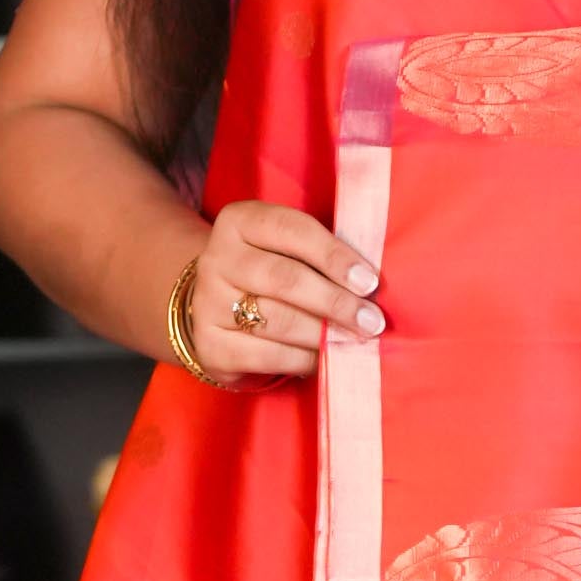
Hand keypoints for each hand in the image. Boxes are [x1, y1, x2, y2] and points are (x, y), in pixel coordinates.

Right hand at [186, 197, 383, 384]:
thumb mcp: (286, 249)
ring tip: (354, 340)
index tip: (369, 281)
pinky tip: (325, 357)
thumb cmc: (269, 273)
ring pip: (278, 320)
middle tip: (372, 321)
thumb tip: (369, 285)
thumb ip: (319, 256)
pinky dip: (304, 358)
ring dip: (323, 333)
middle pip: (285, 279)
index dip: (334, 255)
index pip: (292, 229)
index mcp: (240, 221)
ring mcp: (209, 302)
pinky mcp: (211, 345)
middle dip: (335, 302)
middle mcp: (217, 258)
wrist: (215, 309)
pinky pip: (268, 355)